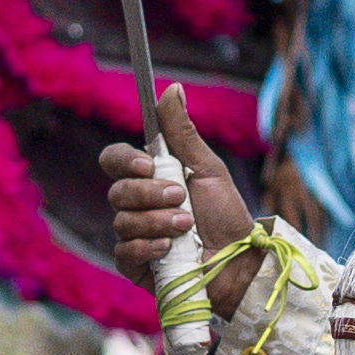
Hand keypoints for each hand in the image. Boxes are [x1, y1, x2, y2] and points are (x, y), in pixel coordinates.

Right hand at [99, 95, 248, 285]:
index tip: (148, 165)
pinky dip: (147, 248)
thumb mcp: (208, 169)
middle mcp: (137, 205)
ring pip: (122, 221)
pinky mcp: (135, 265)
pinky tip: (169, 249)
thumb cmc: (227, 215)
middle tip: (181, 199)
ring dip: (157, 222)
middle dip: (150, 195)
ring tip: (187, 227)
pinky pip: (123, 252)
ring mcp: (134, 235)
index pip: (116, 161)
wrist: (239, 261)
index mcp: (151, 178)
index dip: (125, 161)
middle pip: (117, 191)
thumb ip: (183, 133)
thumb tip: (172, 89)